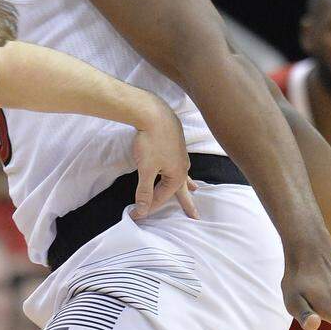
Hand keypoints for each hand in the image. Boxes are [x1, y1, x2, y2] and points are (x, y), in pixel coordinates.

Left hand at [132, 101, 197, 220]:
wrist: (154, 112)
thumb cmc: (151, 141)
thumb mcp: (145, 170)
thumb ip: (144, 192)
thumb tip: (142, 212)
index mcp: (177, 175)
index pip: (161, 197)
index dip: (148, 207)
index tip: (135, 215)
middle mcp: (183, 167)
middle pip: (181, 190)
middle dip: (186, 204)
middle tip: (195, 217)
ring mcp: (181, 156)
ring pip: (181, 176)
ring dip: (185, 186)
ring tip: (194, 190)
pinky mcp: (176, 146)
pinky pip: (179, 164)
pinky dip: (180, 171)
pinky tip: (183, 167)